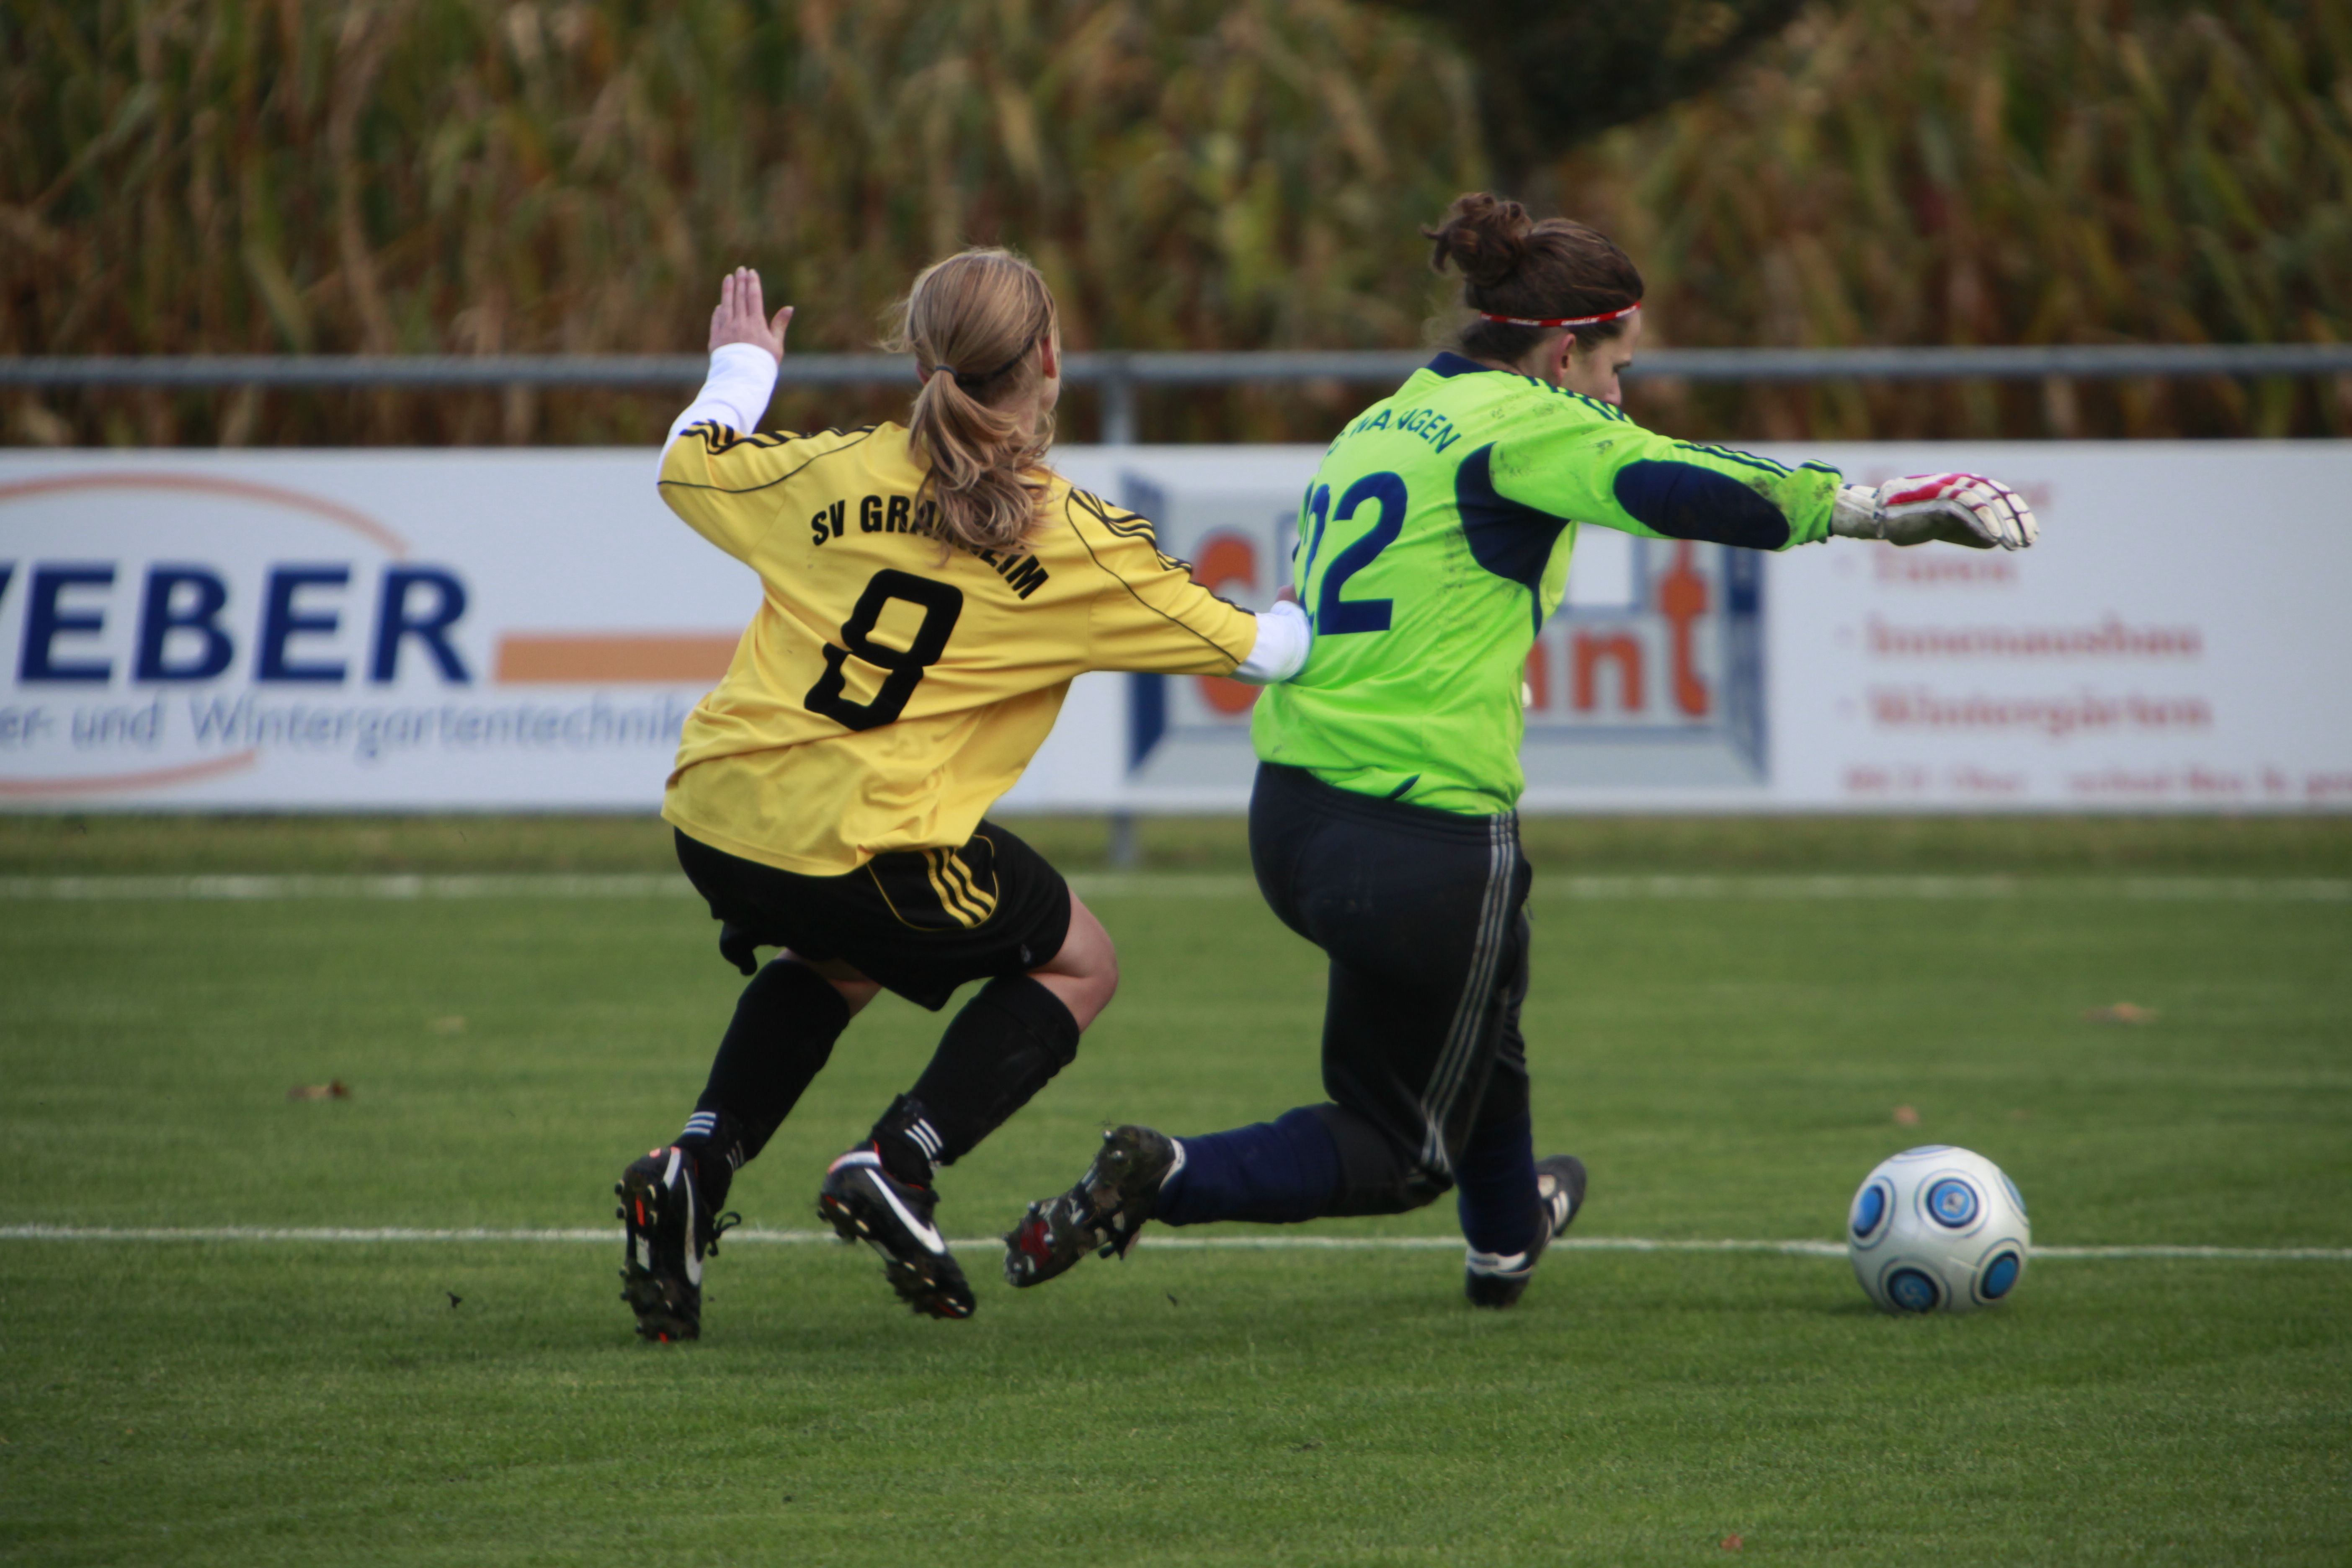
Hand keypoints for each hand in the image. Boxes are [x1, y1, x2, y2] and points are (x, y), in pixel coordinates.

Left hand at [708, 267, 792, 361]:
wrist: (743, 379)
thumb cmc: (764, 364)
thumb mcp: (776, 345)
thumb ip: (780, 325)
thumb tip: (789, 308)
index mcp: (756, 324)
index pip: (754, 298)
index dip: (752, 283)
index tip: (751, 272)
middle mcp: (740, 324)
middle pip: (739, 298)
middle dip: (740, 282)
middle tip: (740, 270)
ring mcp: (726, 330)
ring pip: (726, 305)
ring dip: (727, 290)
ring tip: (728, 278)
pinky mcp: (716, 339)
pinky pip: (716, 321)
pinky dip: (718, 312)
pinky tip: (720, 306)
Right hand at [1832, 473, 2037, 549]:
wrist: (1876, 515)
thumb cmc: (1908, 521)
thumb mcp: (1945, 528)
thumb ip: (1970, 532)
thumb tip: (1995, 541)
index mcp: (1962, 486)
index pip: (1998, 495)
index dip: (2017, 513)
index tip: (2030, 534)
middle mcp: (1957, 483)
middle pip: (1997, 496)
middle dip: (2016, 520)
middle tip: (2029, 541)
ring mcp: (1946, 490)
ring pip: (1985, 501)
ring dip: (2004, 524)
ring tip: (2016, 544)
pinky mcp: (1934, 500)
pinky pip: (1965, 508)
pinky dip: (1983, 523)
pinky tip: (1995, 539)